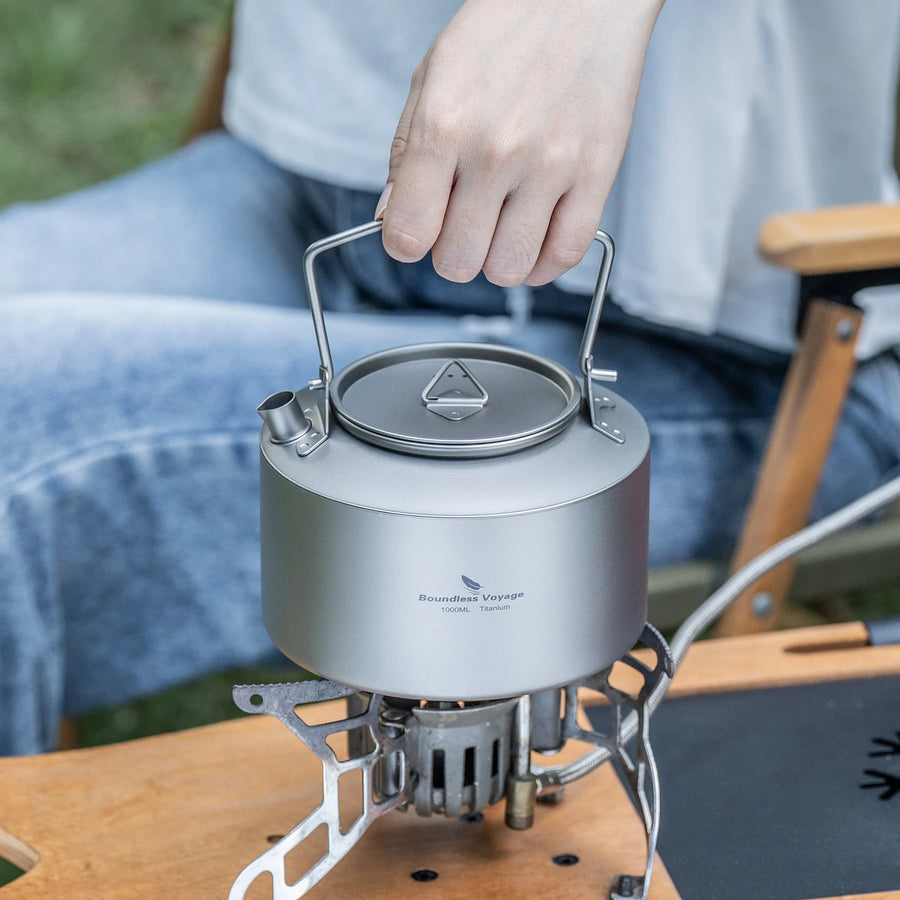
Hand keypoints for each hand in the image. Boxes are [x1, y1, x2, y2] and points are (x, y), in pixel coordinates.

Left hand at [377, 0, 661, 286]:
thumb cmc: (503, 31)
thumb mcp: (432, 78)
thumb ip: (406, 154)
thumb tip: (391, 218)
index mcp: (445, 125)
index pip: (409, 235)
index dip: (407, 242)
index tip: (417, 232)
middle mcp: (496, 151)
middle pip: (457, 263)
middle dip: (452, 253)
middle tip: (463, 225)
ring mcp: (550, 166)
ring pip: (508, 270)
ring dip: (498, 260)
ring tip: (501, 228)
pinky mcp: (597, 174)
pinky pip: (564, 255)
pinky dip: (543, 262)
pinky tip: (534, 238)